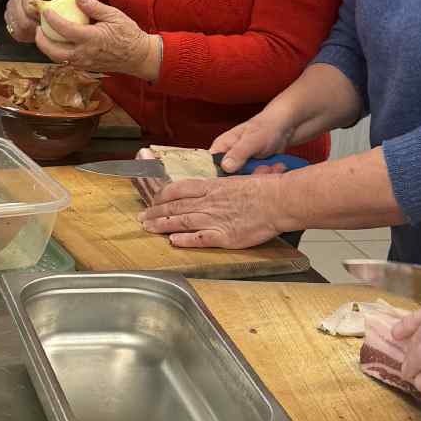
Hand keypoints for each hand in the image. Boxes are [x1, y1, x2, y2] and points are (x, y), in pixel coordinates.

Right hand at [5, 0, 64, 44]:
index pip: (30, 9)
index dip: (41, 19)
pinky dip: (27, 36)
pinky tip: (36, 34)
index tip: (51, 24)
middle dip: (37, 30)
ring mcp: (10, 9)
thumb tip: (76, 6)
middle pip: (23, 22)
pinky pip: (16, 33)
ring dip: (32, 34)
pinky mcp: (8, 18)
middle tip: (49, 32)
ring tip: (44, 34)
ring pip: (18, 30)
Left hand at [37, 0, 159, 79]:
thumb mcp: (113, 15)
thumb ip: (93, 7)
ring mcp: (84, 63)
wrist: (139, 57)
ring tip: (45, 36)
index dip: (51, 19)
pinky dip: (58, 53)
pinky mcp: (86, 68)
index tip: (46, 11)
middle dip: (41, 40)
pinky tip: (59, 43)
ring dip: (48, 48)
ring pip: (58, 59)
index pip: (64, 29)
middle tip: (38, 28)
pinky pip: (66, 62)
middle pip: (53, 51)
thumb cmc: (128, 34)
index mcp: (91, 39)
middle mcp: (84, 54)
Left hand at [139, 174, 283, 249]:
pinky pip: (199, 239)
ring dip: (162, 225)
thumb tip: (214, 188)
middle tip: (142, 217)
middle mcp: (209, 202)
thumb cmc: (264, 189)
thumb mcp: (238, 180)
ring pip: (181, 221)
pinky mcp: (223, 236)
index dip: (163, 195)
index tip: (154, 200)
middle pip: (175, 206)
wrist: (278, 201)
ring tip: (148, 228)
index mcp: (212, 186)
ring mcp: (214, 219)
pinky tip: (172, 241)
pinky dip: (184, 240)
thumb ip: (222, 186)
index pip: (179, 189)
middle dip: (156, 212)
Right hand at [210, 103, 299, 173]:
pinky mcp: (252, 171)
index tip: (239, 179)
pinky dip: (267, 175)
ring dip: (260, 176)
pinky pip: (256, 180)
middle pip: (229, 179)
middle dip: (249, 177)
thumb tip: (225, 167)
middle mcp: (227, 158)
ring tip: (271, 166)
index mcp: (221, 148)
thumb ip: (239, 152)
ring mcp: (240, 166)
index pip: (210, 169)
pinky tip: (275, 167)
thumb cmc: (266, 127)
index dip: (220, 178)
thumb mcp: (253, 140)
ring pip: (244, 181)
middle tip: (263, 168)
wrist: (284, 127)